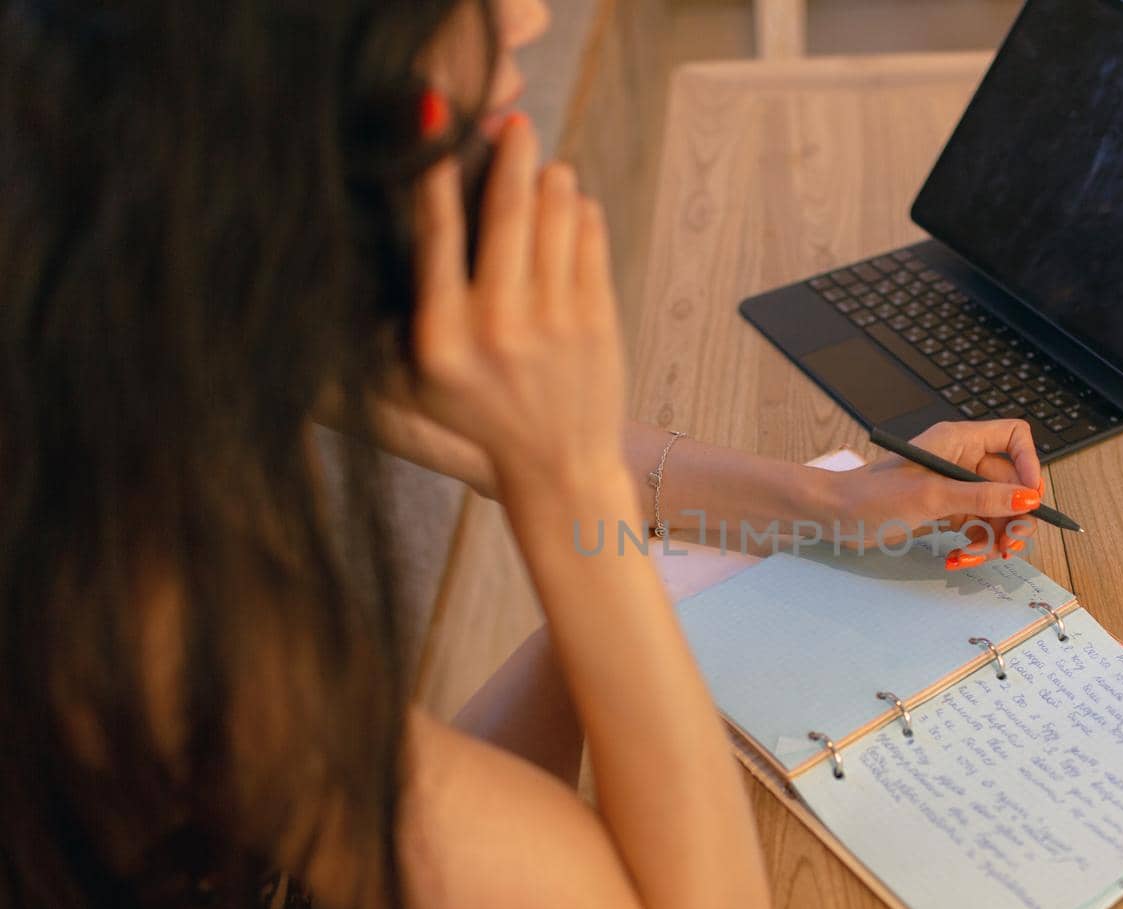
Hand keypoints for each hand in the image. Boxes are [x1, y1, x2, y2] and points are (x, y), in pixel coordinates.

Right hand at [409, 114, 626, 500]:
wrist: (557, 466)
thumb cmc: (482, 414)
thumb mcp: (424, 375)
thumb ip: (417, 302)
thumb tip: (425, 205)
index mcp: (442, 338)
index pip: (437, 235)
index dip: (435, 171)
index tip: (438, 119)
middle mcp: (497, 326)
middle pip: (507, 211)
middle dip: (512, 155)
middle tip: (516, 123)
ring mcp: (554, 322)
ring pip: (556, 217)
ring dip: (552, 182)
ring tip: (546, 171)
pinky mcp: (598, 322)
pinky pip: (590, 241)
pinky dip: (582, 214)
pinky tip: (573, 207)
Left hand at [828, 420, 1044, 566]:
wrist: (834, 516)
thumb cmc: (872, 496)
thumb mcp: (932, 497)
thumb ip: (982, 498)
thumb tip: (1028, 499)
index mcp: (960, 442)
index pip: (1014, 438)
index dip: (1029, 465)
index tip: (1029, 499)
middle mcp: (961, 461)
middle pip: (1012, 483)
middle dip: (1014, 516)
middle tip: (1009, 545)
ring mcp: (954, 488)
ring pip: (997, 511)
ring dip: (994, 538)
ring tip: (975, 556)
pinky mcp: (945, 512)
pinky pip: (976, 528)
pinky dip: (975, 545)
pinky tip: (958, 558)